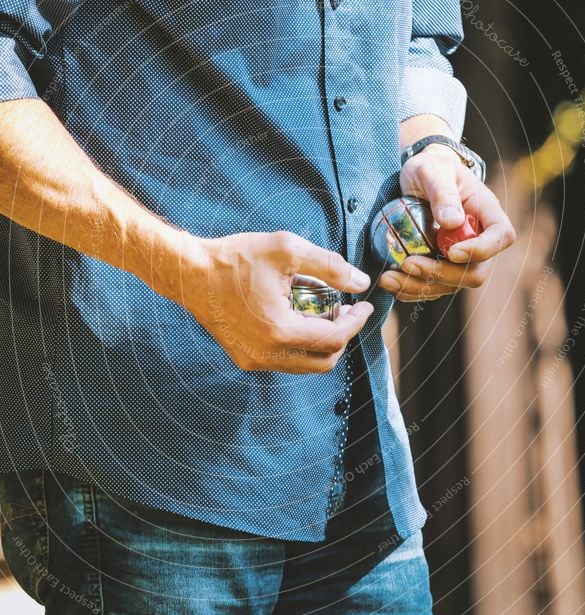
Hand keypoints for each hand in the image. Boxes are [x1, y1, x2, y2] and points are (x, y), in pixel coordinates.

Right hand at [163, 229, 372, 372]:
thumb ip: (329, 267)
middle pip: (323, 360)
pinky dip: (299, 344)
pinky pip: (284, 360)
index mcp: (279, 331)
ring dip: (320, 342)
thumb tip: (361, 282)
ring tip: (321, 311)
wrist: (190, 273)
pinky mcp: (244, 358)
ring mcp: (253, 360)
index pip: (334, 339)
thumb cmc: (235, 258)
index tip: (364, 305)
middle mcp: (267, 354)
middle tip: (344, 310)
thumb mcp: (287, 250)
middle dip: (341, 336)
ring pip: (304, 364)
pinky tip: (297, 316)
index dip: (355, 322)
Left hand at [379, 144, 515, 301]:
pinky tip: (391, 282)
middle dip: (443, 275)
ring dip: (421, 287)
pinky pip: (432, 286)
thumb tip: (452, 222)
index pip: (502, 236)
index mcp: (487, 213)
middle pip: (476, 271)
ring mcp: (461, 257)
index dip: (481, 250)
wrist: (418, 177)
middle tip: (408, 265)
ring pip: (452, 285)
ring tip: (388, 279)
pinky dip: (411, 289)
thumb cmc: (430, 167)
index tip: (451, 251)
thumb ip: (442, 192)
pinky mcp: (441, 266)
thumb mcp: (431, 170)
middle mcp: (479, 239)